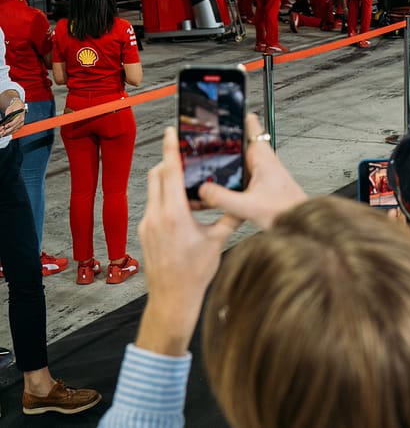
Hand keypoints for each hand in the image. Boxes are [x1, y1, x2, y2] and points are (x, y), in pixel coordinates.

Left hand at [0, 97, 24, 136]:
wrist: (19, 106)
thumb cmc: (14, 107)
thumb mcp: (10, 110)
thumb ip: (8, 116)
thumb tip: (5, 121)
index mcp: (20, 116)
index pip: (15, 122)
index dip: (9, 125)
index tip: (5, 126)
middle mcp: (22, 120)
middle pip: (14, 127)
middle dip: (8, 130)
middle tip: (2, 132)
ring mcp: (21, 123)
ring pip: (14, 130)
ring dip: (8, 132)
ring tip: (3, 134)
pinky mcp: (20, 126)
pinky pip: (15, 130)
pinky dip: (11, 132)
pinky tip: (7, 134)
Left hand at [135, 127, 241, 355]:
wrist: (172, 298)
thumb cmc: (195, 273)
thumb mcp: (218, 242)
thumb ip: (230, 217)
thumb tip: (244, 201)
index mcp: (174, 215)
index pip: (170, 173)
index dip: (171, 150)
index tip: (171, 132)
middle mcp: (156, 216)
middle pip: (156, 175)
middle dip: (168, 160)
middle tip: (183, 151)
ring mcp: (147, 224)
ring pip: (153, 189)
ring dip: (166, 178)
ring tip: (184, 177)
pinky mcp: (145, 231)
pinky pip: (153, 203)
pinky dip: (165, 195)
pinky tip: (181, 202)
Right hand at [198, 113, 306, 228]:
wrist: (300, 223)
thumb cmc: (285, 211)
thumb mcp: (247, 206)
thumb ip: (223, 198)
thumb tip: (203, 190)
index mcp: (263, 158)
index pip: (252, 127)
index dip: (239, 116)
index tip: (227, 107)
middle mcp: (265, 162)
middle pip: (240, 144)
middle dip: (224, 141)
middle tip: (207, 136)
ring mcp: (264, 173)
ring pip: (241, 160)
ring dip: (227, 160)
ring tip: (207, 161)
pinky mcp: (262, 185)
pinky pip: (243, 175)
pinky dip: (232, 176)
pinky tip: (221, 185)